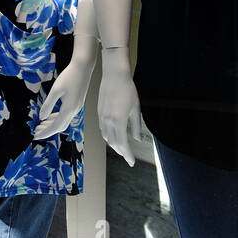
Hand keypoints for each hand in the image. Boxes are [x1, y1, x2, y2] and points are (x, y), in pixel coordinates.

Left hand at [32, 58, 92, 139]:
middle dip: (47, 131)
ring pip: (63, 121)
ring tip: (39, 125)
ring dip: (51, 124)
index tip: (35, 136)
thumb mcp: (55, 90)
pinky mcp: (76, 103)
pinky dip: (56, 118)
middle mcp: (74, 111)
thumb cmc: (69, 77)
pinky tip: (49, 117)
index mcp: (69, 109)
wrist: (83, 67)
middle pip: (60, 126)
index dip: (45, 133)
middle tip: (35, 132)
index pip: (55, 126)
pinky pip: (65, 116)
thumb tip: (41, 117)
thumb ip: (48, 105)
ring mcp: (76, 108)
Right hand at [97, 50, 142, 165]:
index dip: (127, 155)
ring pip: (106, 137)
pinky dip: (108, 136)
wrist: (114, 75)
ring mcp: (102, 117)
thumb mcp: (136, 108)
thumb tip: (138, 140)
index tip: (132, 162)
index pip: (123, 144)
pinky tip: (112, 136)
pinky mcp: (99, 112)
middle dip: (121, 152)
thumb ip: (136, 126)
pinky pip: (102, 129)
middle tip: (128, 157)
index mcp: (119, 121)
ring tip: (121, 148)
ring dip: (114, 145)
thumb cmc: (128, 90)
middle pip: (114, 143)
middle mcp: (108, 121)